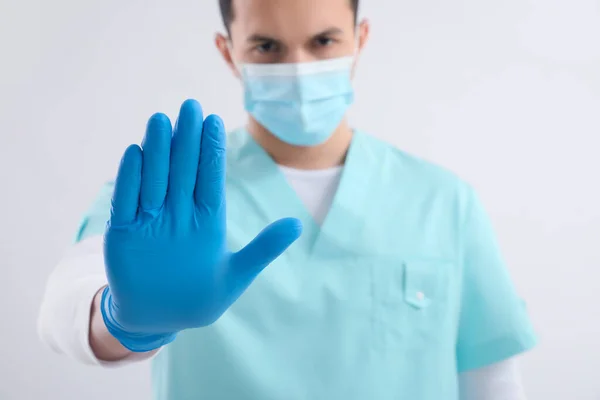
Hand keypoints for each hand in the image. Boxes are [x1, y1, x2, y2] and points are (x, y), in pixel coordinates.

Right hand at [101, 99, 301, 351]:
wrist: (160, 317)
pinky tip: (135, 152)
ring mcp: (150, 220)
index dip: (210, 150)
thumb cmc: (201, 294)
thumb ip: (264, 248)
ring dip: (158, 150)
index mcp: (208, 219)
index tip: (213, 121)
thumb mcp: (236, 274)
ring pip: (154, 177)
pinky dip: (129, 179)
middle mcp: (179, 213)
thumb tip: (297, 224)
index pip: (210, 178)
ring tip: (162, 120)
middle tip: (190, 106)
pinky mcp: (123, 231)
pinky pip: (125, 200)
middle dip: (186, 139)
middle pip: (183, 170)